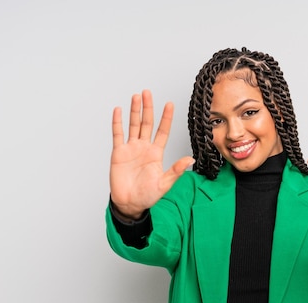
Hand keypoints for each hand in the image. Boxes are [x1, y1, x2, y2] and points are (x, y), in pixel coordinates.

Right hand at [110, 90, 193, 218]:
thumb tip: (190, 159)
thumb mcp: (164, 184)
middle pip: (147, 123)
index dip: (166, 118)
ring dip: (134, 111)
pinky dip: (117, 122)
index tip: (170, 104)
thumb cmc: (147, 196)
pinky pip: (117, 135)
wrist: (130, 204)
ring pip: (133, 125)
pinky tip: (118, 110)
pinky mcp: (118, 153)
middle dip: (148, 108)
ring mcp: (131, 149)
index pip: (162, 131)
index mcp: (156, 153)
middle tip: (148, 93)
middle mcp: (144, 148)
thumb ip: (176, 170)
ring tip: (136, 96)